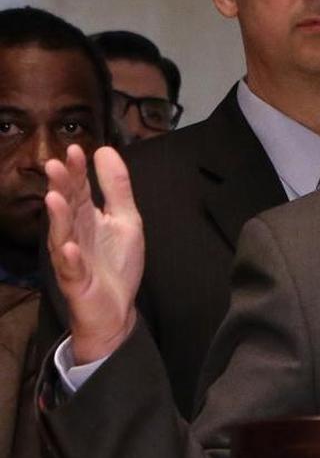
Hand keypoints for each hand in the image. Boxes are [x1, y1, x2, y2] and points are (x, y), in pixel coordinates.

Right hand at [44, 145, 143, 363]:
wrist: (117, 308)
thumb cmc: (116, 263)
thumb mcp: (125, 219)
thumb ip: (117, 188)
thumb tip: (105, 150)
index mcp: (87, 217)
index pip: (79, 189)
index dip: (77, 171)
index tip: (75, 149)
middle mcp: (75, 234)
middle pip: (67, 208)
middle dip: (61, 187)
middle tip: (55, 164)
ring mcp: (72, 258)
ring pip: (61, 235)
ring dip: (58, 217)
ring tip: (55, 198)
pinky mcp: (77, 282)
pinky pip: (71, 269)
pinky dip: (69, 258)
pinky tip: (69, 247)